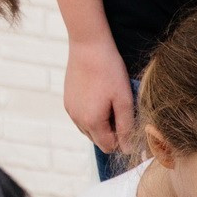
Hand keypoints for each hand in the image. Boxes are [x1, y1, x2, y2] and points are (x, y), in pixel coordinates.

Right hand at [65, 38, 135, 154]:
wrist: (88, 46)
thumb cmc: (110, 71)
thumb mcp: (124, 100)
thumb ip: (126, 127)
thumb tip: (128, 150)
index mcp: (92, 122)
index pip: (108, 147)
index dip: (122, 141)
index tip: (129, 124)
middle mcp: (77, 119)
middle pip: (98, 140)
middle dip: (112, 133)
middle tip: (121, 111)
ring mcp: (70, 110)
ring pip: (89, 130)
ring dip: (102, 125)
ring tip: (110, 103)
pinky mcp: (67, 101)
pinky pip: (81, 118)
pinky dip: (91, 115)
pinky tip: (99, 98)